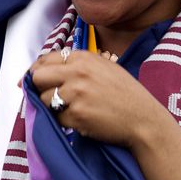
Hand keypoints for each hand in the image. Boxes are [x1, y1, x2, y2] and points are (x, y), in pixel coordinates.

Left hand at [29, 47, 172, 146]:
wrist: (144, 119)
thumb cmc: (124, 94)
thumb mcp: (103, 68)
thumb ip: (75, 66)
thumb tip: (39, 70)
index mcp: (83, 58)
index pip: (44, 60)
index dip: (37, 72)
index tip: (37, 81)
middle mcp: (77, 72)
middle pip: (38, 77)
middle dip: (40, 88)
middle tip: (52, 98)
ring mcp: (76, 93)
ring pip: (43, 99)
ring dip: (52, 107)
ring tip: (72, 109)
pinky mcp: (76, 114)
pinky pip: (56, 117)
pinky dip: (64, 121)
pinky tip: (81, 119)